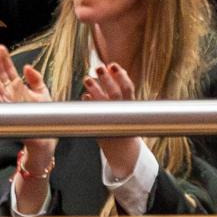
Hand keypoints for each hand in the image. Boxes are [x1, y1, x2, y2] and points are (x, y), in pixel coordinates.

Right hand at [0, 43, 55, 169]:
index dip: (4, 58)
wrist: (45, 135)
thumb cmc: (43, 115)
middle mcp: (10, 93)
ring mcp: (7, 102)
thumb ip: (35, 78)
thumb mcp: (43, 92)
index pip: (8, 69)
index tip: (0, 47)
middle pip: (0, 74)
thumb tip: (27, 66)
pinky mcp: (6, 111)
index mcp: (18, 87)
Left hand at [82, 24, 141, 175]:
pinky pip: (93, 114)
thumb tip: (114, 69)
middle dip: (106, 80)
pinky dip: (89, 103)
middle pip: (115, 94)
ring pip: (102, 104)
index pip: (128, 89)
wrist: (123, 151)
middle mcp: (122, 114)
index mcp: (131, 108)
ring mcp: (111, 121)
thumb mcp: (128, 107)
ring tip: (87, 79)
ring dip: (94, 90)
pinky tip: (85, 96)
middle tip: (98, 67)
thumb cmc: (125, 123)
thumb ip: (122, 91)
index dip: (121, 76)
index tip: (113, 65)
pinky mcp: (100, 128)